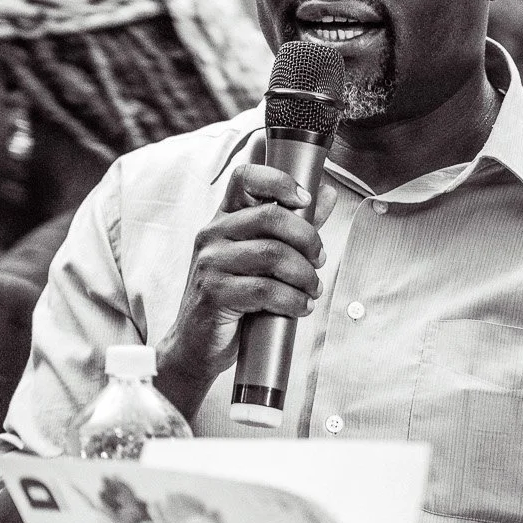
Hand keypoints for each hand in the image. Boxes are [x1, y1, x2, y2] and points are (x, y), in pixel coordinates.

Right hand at [155, 158, 337, 421]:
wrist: (197, 345)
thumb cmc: (233, 298)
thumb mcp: (260, 258)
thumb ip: (293, 226)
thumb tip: (326, 194)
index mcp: (223, 219)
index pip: (245, 177)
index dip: (279, 180)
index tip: (304, 200)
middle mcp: (213, 235)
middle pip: (271, 216)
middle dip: (308, 238)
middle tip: (319, 259)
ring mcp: (211, 263)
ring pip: (274, 255)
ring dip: (305, 276)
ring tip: (311, 291)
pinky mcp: (215, 293)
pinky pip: (266, 290)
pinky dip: (293, 301)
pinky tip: (299, 308)